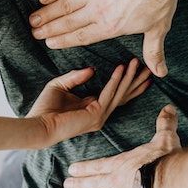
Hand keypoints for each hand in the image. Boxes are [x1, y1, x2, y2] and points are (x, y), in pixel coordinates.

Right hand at [29, 0, 187, 77]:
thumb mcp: (158, 28)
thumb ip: (153, 52)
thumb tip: (160, 72)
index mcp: (110, 27)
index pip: (82, 37)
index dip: (63, 41)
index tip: (50, 43)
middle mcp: (97, 11)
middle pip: (68, 23)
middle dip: (49, 29)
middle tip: (35, 33)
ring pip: (64, 5)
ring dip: (47, 13)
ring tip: (33, 19)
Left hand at [29, 58, 150, 146]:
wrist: (38, 125)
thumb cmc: (45, 108)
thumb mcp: (60, 85)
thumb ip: (76, 77)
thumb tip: (92, 69)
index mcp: (92, 108)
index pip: (115, 94)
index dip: (127, 82)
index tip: (137, 69)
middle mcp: (99, 114)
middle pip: (123, 95)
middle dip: (136, 81)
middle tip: (149, 67)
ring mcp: (99, 116)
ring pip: (119, 93)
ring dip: (129, 77)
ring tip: (137, 63)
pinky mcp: (95, 115)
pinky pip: (108, 94)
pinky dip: (115, 80)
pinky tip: (121, 68)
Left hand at [64, 105, 181, 187]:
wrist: (169, 184)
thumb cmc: (165, 160)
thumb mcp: (165, 138)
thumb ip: (164, 124)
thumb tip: (168, 108)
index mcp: (122, 164)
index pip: (98, 166)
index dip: (85, 168)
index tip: (72, 169)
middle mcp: (115, 182)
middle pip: (93, 183)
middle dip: (79, 183)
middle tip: (67, 185)